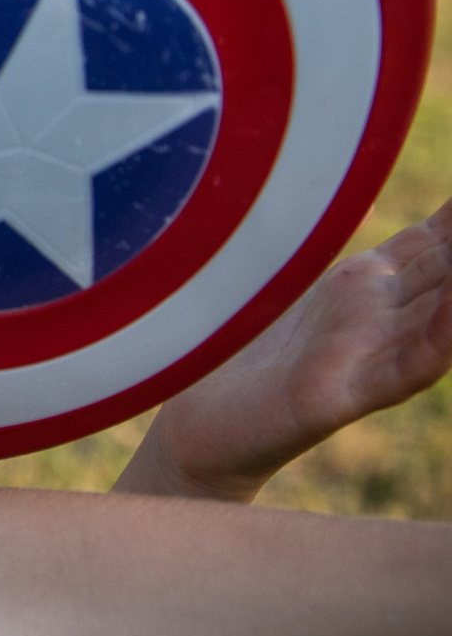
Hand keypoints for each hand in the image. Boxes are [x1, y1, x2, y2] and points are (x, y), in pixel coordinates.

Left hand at [130, 196, 451, 502]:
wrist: (207, 426)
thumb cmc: (262, 349)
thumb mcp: (333, 285)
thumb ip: (394, 253)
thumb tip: (425, 209)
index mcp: (381, 277)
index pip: (449, 231)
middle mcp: (389, 311)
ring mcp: (371, 352)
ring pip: (451, 311)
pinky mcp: (343, 394)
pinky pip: (409, 362)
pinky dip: (444, 334)